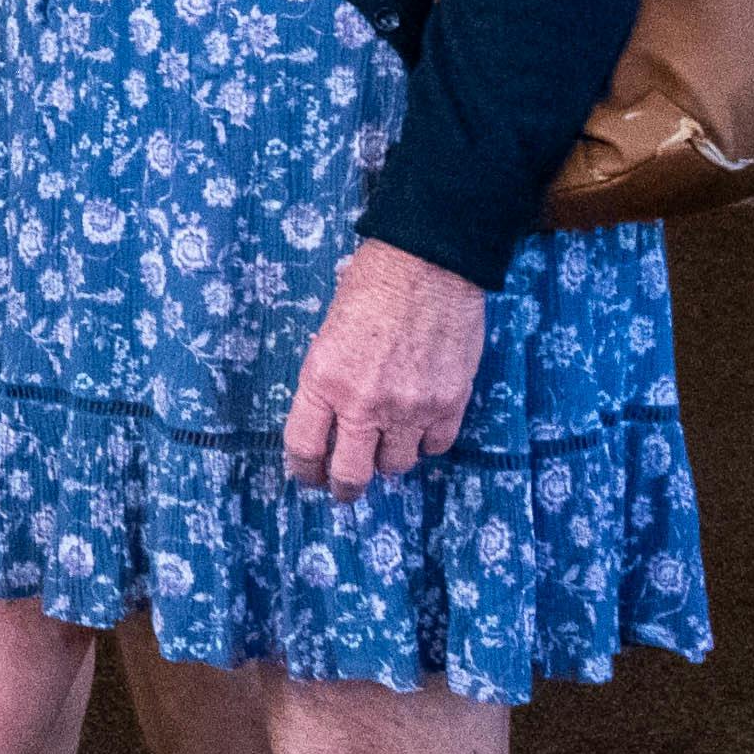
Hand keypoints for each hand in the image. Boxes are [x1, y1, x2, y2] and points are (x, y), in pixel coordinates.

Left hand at [283, 241, 488, 492]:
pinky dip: (426, 443)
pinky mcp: (449, 403)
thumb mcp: (328, 333)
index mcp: (323, 380)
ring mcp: (410, 408)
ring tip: (386, 446)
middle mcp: (364, 403)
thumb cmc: (372, 286)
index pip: (304, 447)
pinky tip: (420, 429)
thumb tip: (333, 417)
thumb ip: (330, 380)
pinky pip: (436, 446)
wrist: (428, 263)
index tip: (310, 477)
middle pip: (351, 474)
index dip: (305, 471)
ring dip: (389, 459)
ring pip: (397, 465)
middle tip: (344, 490)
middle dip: (344, 488)